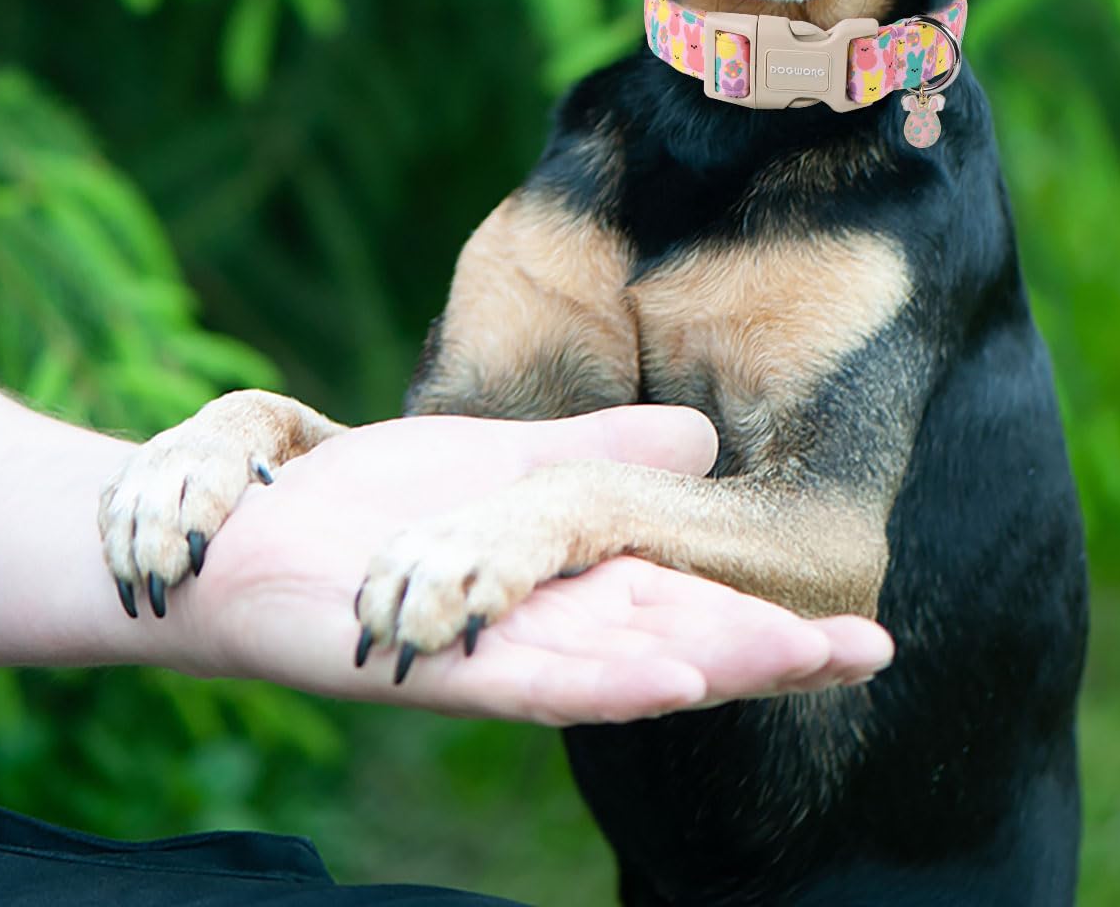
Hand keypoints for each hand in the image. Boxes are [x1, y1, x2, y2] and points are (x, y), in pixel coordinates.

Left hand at [150, 407, 893, 725]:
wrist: (247, 533)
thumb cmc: (370, 506)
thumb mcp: (504, 469)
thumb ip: (596, 458)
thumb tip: (698, 440)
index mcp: (562, 587)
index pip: (682, 600)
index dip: (768, 613)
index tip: (862, 622)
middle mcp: (540, 631)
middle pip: (671, 642)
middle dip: (766, 651)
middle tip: (872, 652)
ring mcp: (493, 653)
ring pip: (621, 667)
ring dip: (713, 665)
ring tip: (806, 660)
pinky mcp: (440, 663)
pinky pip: (534, 679)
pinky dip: (607, 674)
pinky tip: (677, 671)